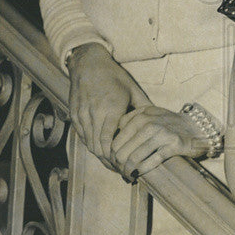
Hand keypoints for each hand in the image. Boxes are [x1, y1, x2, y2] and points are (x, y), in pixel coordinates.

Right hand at [67, 43, 149, 166]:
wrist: (88, 63)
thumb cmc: (113, 76)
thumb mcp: (132, 89)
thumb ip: (144, 107)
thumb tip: (160, 121)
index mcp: (110, 109)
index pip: (109, 142)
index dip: (116, 157)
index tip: (126, 165)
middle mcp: (94, 114)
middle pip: (98, 147)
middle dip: (109, 161)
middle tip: (121, 170)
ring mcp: (81, 115)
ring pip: (89, 144)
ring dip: (100, 156)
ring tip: (113, 164)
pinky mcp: (74, 115)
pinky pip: (82, 136)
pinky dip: (91, 145)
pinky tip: (101, 150)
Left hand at [110, 106, 214, 180]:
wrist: (196, 127)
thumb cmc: (169, 123)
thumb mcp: (150, 114)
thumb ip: (131, 120)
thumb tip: (112, 141)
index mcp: (140, 116)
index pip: (116, 140)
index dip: (112, 156)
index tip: (115, 164)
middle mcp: (149, 123)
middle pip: (122, 151)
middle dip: (118, 166)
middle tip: (121, 172)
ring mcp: (161, 133)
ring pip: (134, 158)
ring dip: (128, 171)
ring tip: (128, 176)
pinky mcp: (173, 145)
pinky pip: (150, 162)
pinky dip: (142, 171)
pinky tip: (139, 175)